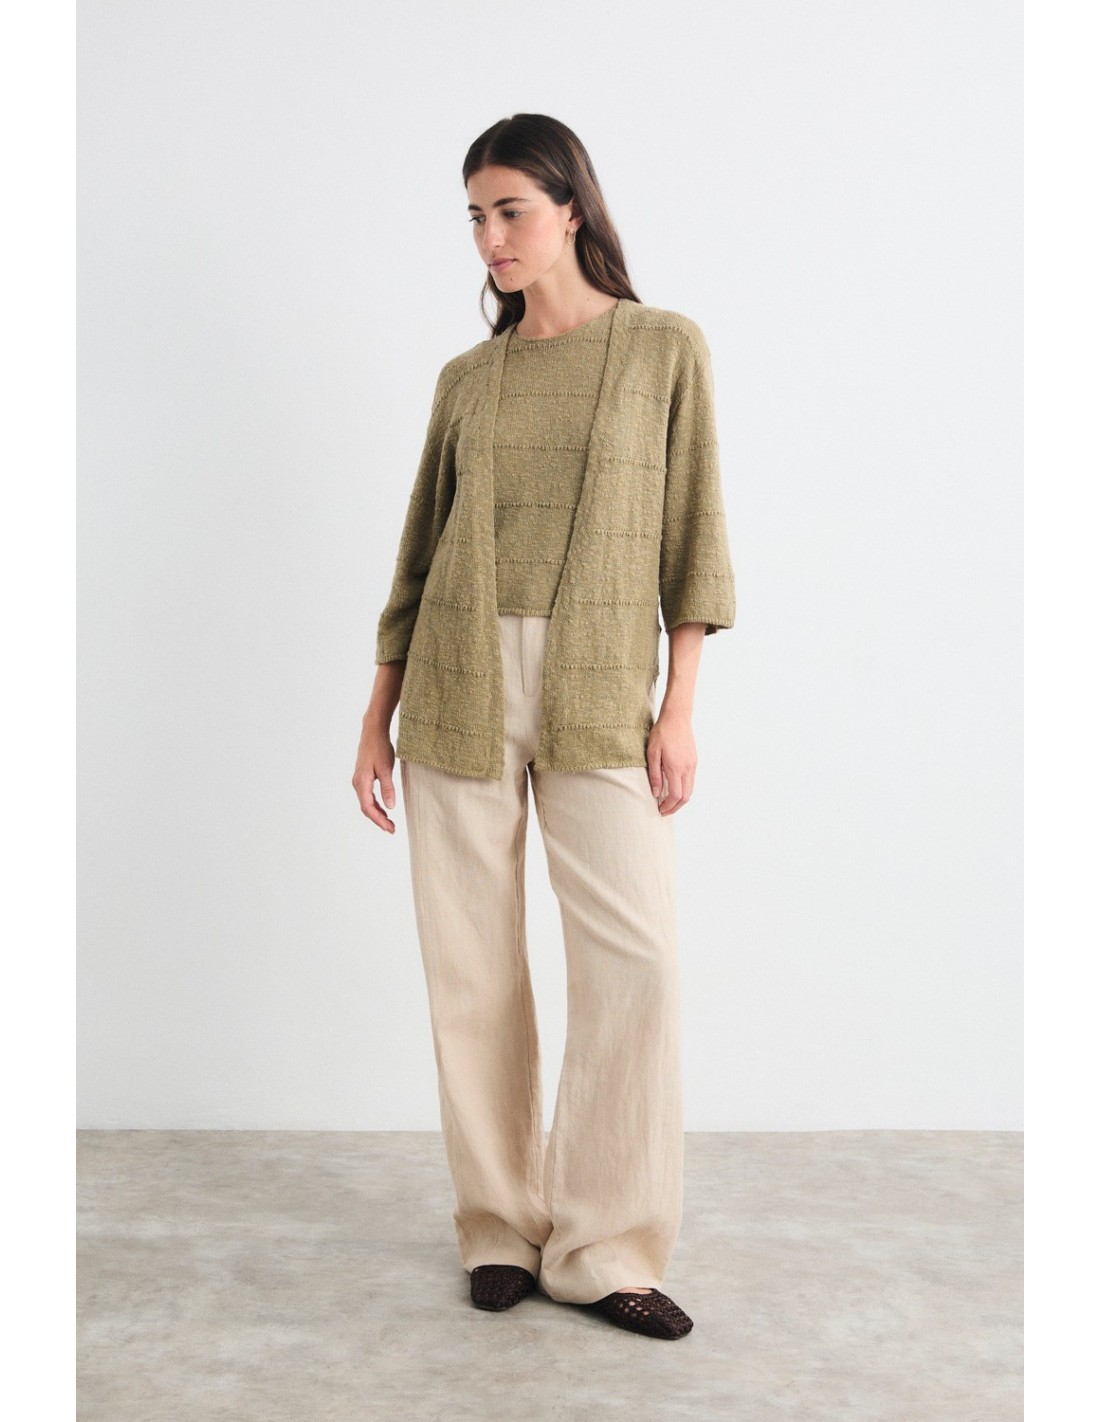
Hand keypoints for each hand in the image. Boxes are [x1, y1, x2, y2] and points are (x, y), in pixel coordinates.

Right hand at [353, 716, 398, 833]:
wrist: (373, 732)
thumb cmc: (379, 747)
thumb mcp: (386, 768)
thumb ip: (388, 788)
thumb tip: (390, 806)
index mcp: (361, 783)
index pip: (368, 808)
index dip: (379, 820)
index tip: (390, 829)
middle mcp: (358, 783)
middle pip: (366, 808)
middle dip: (378, 820)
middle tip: (392, 829)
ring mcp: (360, 781)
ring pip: (367, 803)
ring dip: (378, 813)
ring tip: (390, 822)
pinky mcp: (364, 777)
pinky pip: (368, 796)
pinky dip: (376, 804)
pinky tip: (385, 808)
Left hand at [646, 707, 696, 815]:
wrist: (677, 717)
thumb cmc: (662, 733)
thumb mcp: (652, 753)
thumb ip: (654, 775)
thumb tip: (656, 793)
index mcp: (676, 768)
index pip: (676, 796)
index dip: (668, 807)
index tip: (660, 810)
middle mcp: (687, 768)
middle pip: (686, 797)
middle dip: (675, 807)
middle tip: (664, 811)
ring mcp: (692, 765)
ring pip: (690, 790)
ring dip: (680, 800)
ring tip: (668, 802)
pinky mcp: (694, 761)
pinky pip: (691, 781)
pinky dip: (684, 790)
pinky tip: (674, 788)